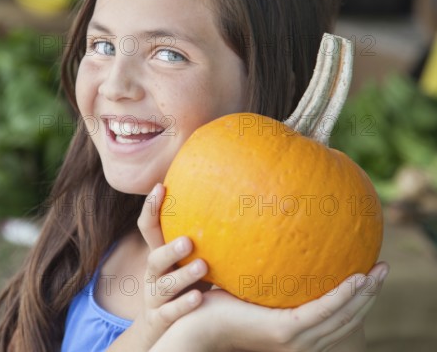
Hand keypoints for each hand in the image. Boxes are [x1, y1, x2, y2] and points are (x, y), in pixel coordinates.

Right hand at [117, 183, 208, 350]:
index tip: (160, 186)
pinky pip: (171, 312)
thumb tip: (231, 203)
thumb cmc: (186, 286)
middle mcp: (154, 275)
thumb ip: (201, 240)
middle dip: (169, 249)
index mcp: (159, 256)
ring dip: (182, 276)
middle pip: (154, 259)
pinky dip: (184, 305)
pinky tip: (200, 298)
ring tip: (202, 267)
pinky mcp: (161, 318)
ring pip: (164, 286)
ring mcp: (155, 297)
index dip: (151, 208)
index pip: (148, 228)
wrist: (166, 328)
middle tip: (188, 241)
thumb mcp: (187, 262)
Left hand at [152, 262, 388, 351]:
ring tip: (380, 270)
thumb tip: (267, 237)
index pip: (334, 319)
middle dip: (369, 295)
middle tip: (383, 269)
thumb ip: (264, 272)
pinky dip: (344, 295)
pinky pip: (323, 310)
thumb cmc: (215, 304)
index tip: (368, 276)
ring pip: (343, 315)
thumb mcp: (248, 286)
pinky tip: (358, 277)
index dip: (356, 299)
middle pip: (347, 319)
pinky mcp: (286, 329)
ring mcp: (295, 337)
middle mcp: (301, 340)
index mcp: (294, 332)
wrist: (194, 322)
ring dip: (365, 293)